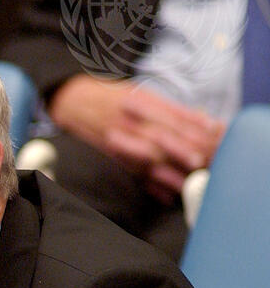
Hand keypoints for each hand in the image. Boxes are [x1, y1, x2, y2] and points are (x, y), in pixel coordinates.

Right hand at [48, 75, 224, 202]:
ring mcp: (116, 140)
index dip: (193, 125)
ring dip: (168, 173)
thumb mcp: (139, 92)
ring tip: (188, 184)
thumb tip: (201, 122)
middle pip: (159, 137)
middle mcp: (127, 121)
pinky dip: (149, 186)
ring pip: (146, 159)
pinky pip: (131, 173)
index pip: (171, 114)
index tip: (214, 134)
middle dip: (182, 150)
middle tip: (202, 161)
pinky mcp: (109, 155)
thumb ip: (167, 108)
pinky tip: (166, 195)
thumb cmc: (111, 96)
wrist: (72, 100)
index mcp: (138, 101)